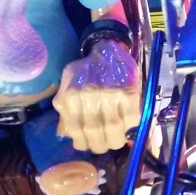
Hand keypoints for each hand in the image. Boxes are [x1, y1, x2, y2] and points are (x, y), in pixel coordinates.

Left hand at [53, 39, 139, 153]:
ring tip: (116, 141)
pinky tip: (128, 127)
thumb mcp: (68, 86)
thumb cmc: (87, 70)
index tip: (89, 144)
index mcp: (71, 96)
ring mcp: (110, 94)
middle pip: (95, 132)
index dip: (83, 143)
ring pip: (113, 128)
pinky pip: (130, 118)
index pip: (76, 130)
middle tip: (104, 146)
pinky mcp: (129, 92)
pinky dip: (130, 127)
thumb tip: (65, 134)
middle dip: (100, 144)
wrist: (109, 48)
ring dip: (116, 140)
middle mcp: (89, 96)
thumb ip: (65, 109)